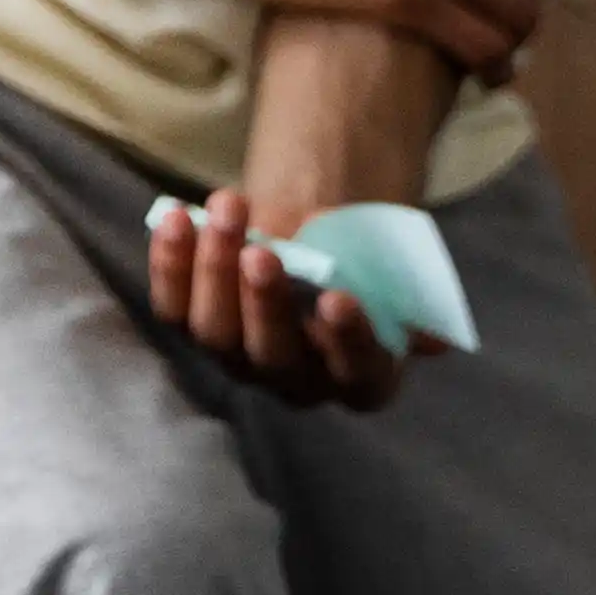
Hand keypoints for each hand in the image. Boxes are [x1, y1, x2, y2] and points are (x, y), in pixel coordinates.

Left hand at [142, 187, 420, 410]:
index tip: (338, 298)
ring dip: (215, 269)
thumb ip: (400, 295)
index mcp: (362, 376)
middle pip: (272, 356)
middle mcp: (297, 381)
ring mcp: (238, 358)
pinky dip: (171, 263)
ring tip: (227, 212)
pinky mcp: (191, 326)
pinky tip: (176, 219)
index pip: (356, 372)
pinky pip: (172, 308)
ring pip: (215, 332)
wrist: (314, 232)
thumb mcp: (392, 269)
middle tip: (262, 253)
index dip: (348, 341)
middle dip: (265, 303)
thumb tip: (424, 335)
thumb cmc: (363, 256)